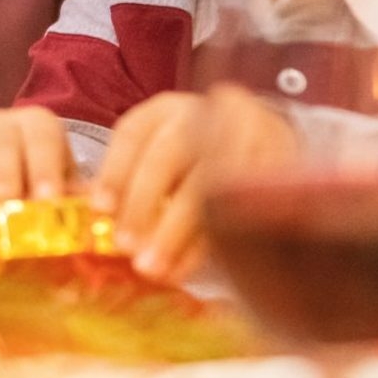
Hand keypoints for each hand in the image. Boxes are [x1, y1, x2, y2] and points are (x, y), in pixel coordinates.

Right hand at [0, 107, 74, 254]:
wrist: (12, 186)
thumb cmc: (47, 187)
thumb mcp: (66, 188)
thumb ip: (78, 201)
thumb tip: (98, 224)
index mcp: (36, 125)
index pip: (41, 137)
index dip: (44, 166)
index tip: (48, 199)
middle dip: (2, 176)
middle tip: (4, 206)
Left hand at [94, 88, 295, 282]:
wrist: (263, 149)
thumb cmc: (194, 167)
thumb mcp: (158, 162)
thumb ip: (130, 183)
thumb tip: (97, 216)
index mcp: (167, 109)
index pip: (135, 132)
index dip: (115, 170)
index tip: (100, 209)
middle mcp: (208, 111)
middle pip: (172, 150)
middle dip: (146, 202)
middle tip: (127, 248)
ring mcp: (250, 132)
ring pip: (210, 178)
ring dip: (179, 228)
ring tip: (156, 268)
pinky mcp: (279, 160)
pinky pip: (243, 202)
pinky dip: (213, 242)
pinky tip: (190, 267)